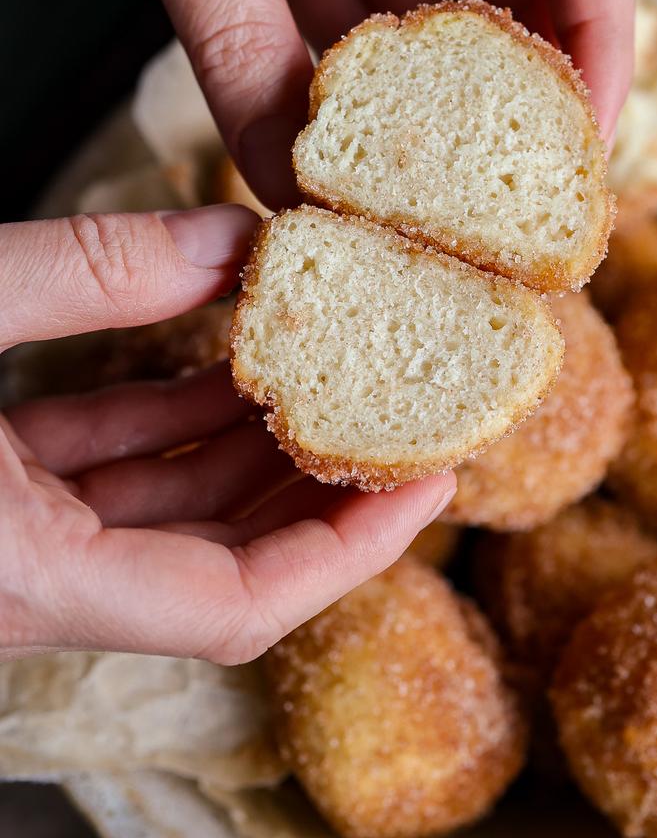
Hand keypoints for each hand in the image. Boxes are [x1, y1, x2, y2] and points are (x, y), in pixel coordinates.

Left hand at [0, 0, 633, 206]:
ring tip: (434, 189)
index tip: (585, 137)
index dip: (601, 31)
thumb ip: (238, 45)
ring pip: (433, 12)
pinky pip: (354, 22)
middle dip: (520, 88)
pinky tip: (350, 147)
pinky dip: (352, 84)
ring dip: (431, 98)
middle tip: (515, 193)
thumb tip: (287, 179)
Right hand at [0, 206, 453, 661]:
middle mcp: (35, 582)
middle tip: (402, 419)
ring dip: (250, 445)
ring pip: (170, 513)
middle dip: (320, 489)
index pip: (238, 603)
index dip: (351, 550)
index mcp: (34, 573)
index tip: (430, 484)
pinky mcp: (1, 495)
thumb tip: (227, 236)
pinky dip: (175, 422)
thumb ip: (86, 274)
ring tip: (331, 377)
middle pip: (225, 561)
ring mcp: (21, 541)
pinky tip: (229, 367)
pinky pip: (114, 472)